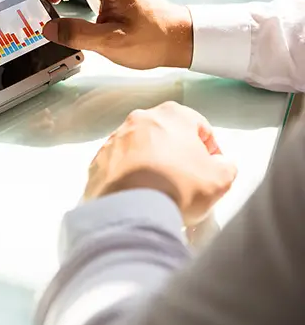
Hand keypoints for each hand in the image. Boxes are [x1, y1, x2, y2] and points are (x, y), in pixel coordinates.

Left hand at [85, 101, 236, 225]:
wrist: (131, 209)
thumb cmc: (178, 187)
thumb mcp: (221, 178)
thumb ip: (225, 165)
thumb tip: (219, 164)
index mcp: (172, 115)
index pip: (200, 128)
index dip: (210, 150)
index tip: (211, 169)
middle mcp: (140, 119)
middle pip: (167, 135)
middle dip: (178, 155)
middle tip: (187, 180)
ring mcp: (115, 138)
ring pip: (141, 148)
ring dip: (151, 163)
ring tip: (160, 190)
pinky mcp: (98, 159)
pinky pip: (119, 164)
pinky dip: (129, 175)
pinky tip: (138, 194)